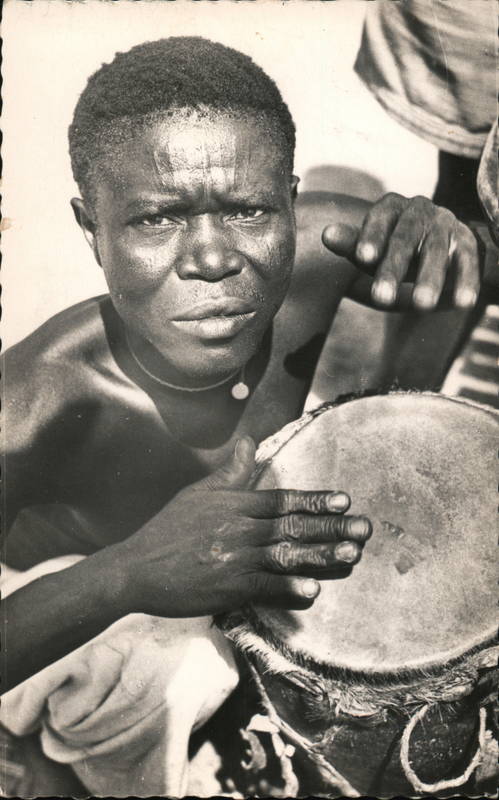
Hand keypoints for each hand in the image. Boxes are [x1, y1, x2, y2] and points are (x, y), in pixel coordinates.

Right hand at [111, 437, 371, 617]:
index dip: (315, 500)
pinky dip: (288, 589)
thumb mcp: (198, 494)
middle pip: (291, 526)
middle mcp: (237, 528)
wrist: (135, 569)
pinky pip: (264, 587)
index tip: (344, 501)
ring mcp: (232, 559)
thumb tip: (250, 442)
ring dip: (321, 555)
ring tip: (351, 556)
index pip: (282, 500)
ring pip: (284, 555)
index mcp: (233, 505)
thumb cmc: (168, 531)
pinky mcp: (226, 588)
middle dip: (331, 527)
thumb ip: (231, 472)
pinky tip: (313, 591)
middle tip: (364, 530)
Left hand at [322, 193, 479, 309]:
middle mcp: (419, 211)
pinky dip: (466, 281)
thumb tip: (326, 234)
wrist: (440, 246)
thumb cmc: (394, 251)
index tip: (362, 258)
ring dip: (430, 279)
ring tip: (422, 306)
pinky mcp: (467, 242)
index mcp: (390, 208)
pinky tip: (463, 303)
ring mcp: (444, 225)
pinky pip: (468, 261)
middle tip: (382, 298)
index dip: (371, 237)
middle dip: (394, 269)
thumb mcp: (372, 251)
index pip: (379, 219)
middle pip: (405, 239)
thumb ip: (353, 245)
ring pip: (436, 252)